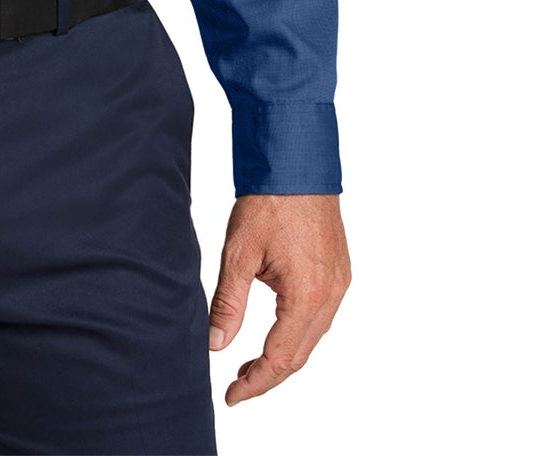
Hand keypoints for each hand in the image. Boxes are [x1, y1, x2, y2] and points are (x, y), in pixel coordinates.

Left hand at [208, 193, 349, 406]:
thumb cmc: (269, 200)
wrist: (297, 159)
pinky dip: (297, 331)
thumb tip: (216, 345)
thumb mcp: (238, 253)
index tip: (231, 396)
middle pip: (300, 354)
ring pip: (312, 337)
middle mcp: (330, 294)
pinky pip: (320, 315)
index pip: (281, 359)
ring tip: (250, 362)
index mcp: (307, 295)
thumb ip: (229, 303)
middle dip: (269, 375)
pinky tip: (276, 328)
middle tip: (236, 385)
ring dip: (284, 354)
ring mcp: (339, 282)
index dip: (255, 383)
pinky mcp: (339, 270)